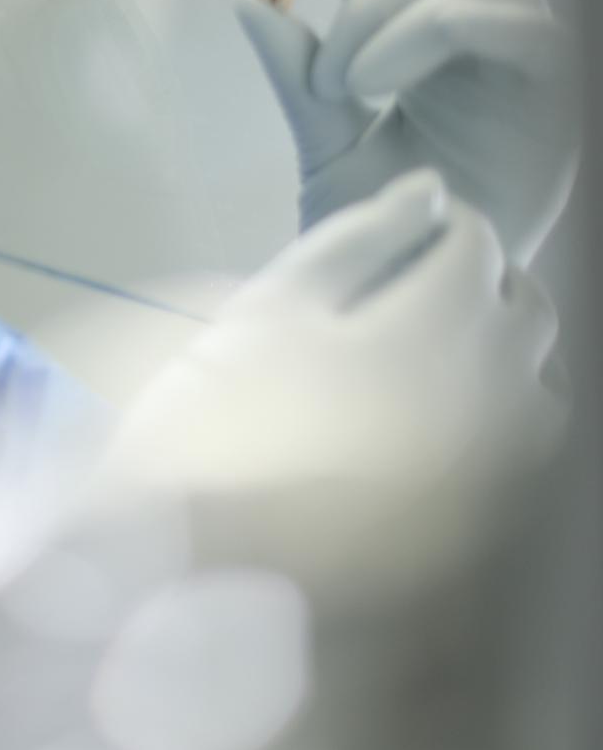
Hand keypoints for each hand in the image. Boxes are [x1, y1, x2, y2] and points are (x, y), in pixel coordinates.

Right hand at [118, 173, 564, 532]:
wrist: (208, 557)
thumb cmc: (222, 414)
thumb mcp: (275, 303)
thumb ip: (361, 238)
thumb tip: (430, 192)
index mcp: (441, 324)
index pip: (477, 244)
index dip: (442, 222)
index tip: (408, 224)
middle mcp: (491, 390)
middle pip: (526, 309)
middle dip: (488, 279)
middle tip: (425, 277)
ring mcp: (495, 465)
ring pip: (543, 382)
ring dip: (508, 347)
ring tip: (446, 345)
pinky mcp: (482, 521)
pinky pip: (526, 452)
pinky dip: (507, 416)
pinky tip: (449, 419)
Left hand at [236, 0, 577, 262]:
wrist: (417, 305)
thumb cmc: (382, 239)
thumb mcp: (326, 150)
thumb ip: (296, 78)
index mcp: (425, 63)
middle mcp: (477, 60)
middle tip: (322, 75)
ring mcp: (519, 77)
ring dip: (403, 17)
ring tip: (349, 83)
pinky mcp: (557, 102)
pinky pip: (528, 30)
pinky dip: (460, 23)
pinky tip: (397, 63)